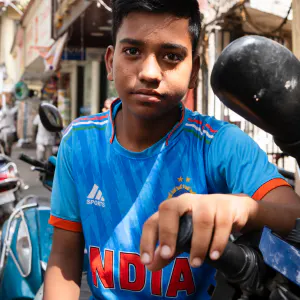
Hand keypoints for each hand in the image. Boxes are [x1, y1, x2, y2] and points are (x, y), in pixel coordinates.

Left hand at [140, 193, 256, 271]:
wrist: (233, 209)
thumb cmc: (203, 222)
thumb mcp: (184, 235)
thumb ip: (168, 250)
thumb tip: (150, 266)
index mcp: (172, 209)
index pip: (153, 221)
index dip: (147, 240)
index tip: (147, 261)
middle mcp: (186, 201)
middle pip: (170, 208)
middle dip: (167, 232)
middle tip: (168, 255)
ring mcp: (206, 202)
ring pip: (200, 219)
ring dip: (197, 244)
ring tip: (196, 263)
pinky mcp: (226, 206)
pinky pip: (222, 223)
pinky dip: (217, 241)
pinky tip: (214, 255)